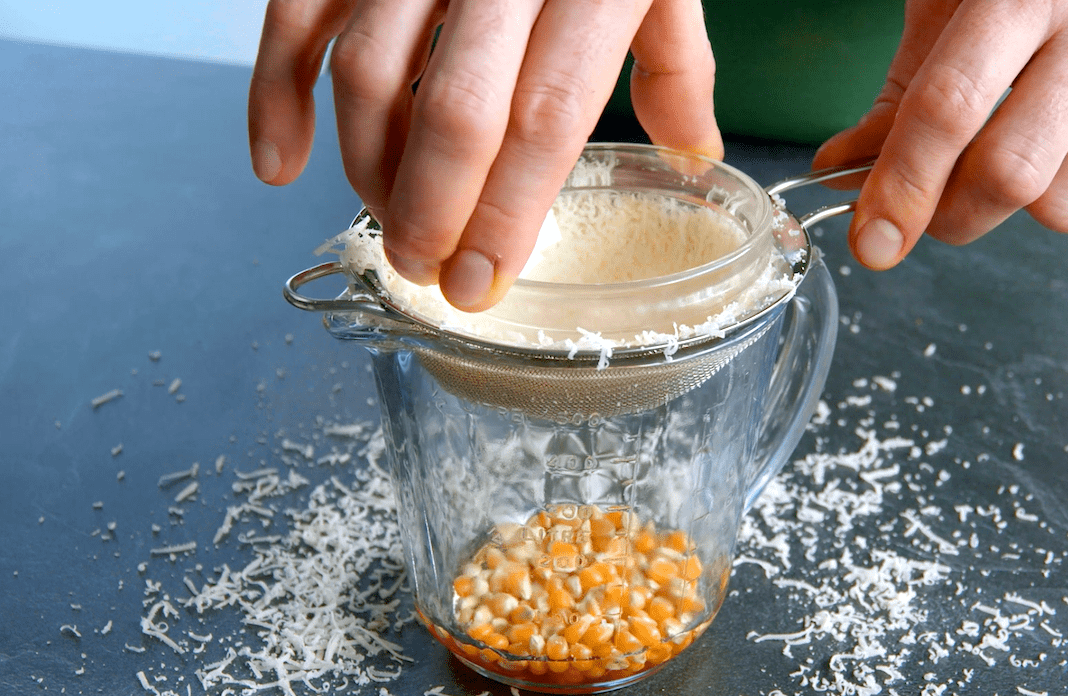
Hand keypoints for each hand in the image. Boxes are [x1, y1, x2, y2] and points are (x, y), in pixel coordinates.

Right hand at [248, 0, 722, 310]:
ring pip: (369, 74)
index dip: (507, 213)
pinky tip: (280, 163)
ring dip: (368, 168)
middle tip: (426, 269)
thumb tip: (692, 151)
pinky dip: (272, 96)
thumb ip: (674, 65)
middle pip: (454, 114)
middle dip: (432, 213)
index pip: (543, 120)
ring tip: (389, 220)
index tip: (483, 279)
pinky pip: (294, 17)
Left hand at [813, 0, 1067, 268]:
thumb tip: (842, 170)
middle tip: (928, 209)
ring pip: (1062, 205)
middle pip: (1008, 173)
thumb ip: (900, 91)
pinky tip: (1067, 144)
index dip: (901, 185)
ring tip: (1011, 152)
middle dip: (948, 216)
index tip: (871, 240)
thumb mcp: (951, 7)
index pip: (948, 108)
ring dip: (1015, 207)